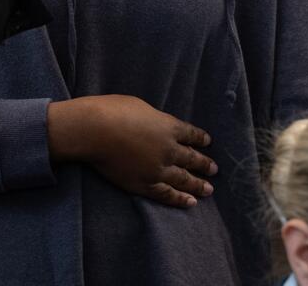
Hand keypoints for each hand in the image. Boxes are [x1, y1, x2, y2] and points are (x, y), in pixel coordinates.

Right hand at [47, 95, 216, 207]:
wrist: (94, 130)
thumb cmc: (112, 110)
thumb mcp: (140, 106)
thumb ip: (155, 120)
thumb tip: (159, 127)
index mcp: (168, 127)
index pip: (191, 134)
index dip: (200, 139)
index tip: (208, 142)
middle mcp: (169, 149)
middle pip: (192, 158)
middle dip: (204, 164)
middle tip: (214, 169)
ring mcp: (158, 169)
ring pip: (184, 179)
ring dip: (198, 184)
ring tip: (209, 189)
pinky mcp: (145, 184)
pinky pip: (167, 194)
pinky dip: (180, 199)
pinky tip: (190, 202)